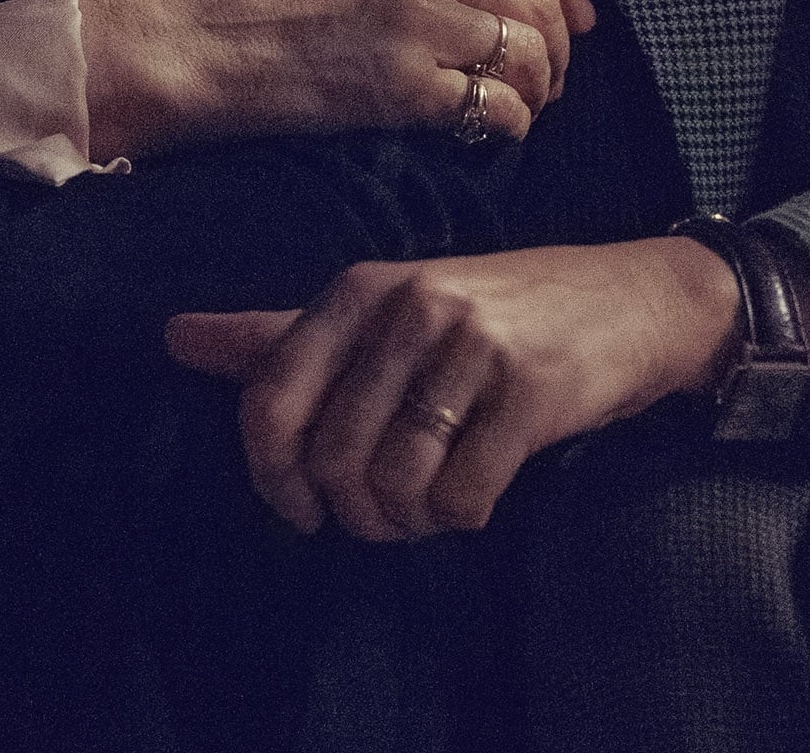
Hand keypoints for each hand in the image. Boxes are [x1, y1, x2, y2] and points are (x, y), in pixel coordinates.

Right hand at [85, 0, 592, 158]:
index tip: (574, 12)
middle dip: (562, 38)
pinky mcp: (402, 87)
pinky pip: (491, 105)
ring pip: (526, 51)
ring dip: (542, 84)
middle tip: (556, 68)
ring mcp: (417, 22)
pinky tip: (498, 129)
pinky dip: (510, 122)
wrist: (191, 41)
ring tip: (529, 102)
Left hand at [164, 239, 740, 541]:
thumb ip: (281, 335)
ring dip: (409, 521)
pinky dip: (463, 517)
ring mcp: (472, 346)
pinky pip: (463, 497)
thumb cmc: (498, 312)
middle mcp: (408, 308)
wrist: (637, 299)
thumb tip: (172, 337)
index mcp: (358, 289)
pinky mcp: (531, 391)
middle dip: (353, 514)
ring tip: (435, 500)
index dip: (274, 480)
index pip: (268, 406)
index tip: (305, 507)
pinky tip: (479, 493)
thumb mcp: (385, 308)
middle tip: (388, 511)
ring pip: (394, 485)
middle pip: (331, 461)